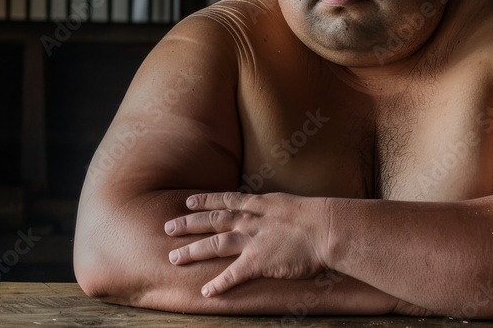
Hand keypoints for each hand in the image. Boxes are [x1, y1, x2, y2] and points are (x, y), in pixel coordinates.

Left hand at [163, 191, 330, 296]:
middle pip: (211, 220)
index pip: (225, 200)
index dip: (205, 201)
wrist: (325, 227)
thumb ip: (277, 209)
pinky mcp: (258, 261)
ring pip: (214, 243)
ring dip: (193, 250)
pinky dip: (218, 283)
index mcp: (258, 204)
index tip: (188, 202)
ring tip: (174, 258)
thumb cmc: (318, 216)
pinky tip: (206, 291)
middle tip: (167, 227)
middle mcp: (250, 220)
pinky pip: (233, 274)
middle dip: (188, 223)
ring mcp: (251, 240)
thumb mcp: (292, 204)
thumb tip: (277, 211)